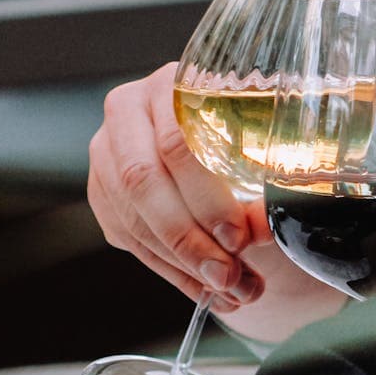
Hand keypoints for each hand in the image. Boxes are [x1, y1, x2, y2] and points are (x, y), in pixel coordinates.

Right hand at [88, 63, 265, 313]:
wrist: (235, 147)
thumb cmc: (257, 140)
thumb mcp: (271, 152)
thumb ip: (267, 184)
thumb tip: (259, 227)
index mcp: (169, 83)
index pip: (175, 143)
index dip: (206, 196)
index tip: (239, 238)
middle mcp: (127, 112)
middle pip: (143, 181)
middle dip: (189, 239)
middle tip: (229, 274)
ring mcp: (107, 154)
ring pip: (133, 217)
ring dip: (183, 264)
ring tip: (231, 291)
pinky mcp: (104, 194)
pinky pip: (132, 240)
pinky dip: (173, 272)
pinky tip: (207, 291)